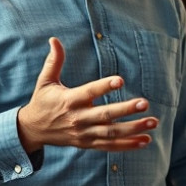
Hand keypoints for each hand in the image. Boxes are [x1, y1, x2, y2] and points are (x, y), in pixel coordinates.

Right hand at [17, 37, 157, 152]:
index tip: (120, 80)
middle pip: (105, 115)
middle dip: (126, 110)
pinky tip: (145, 140)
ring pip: (111, 133)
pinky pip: (110, 146)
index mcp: (69, 100)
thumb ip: (53, 61)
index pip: (89, 93)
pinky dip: (128, 145)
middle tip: (145, 103)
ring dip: (133, 128)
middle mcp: (78, 119)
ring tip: (152, 122)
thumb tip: (54, 39)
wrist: (32, 131)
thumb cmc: (42, 101)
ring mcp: (84, 134)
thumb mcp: (45, 81)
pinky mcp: (88, 144)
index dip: (104, 87)